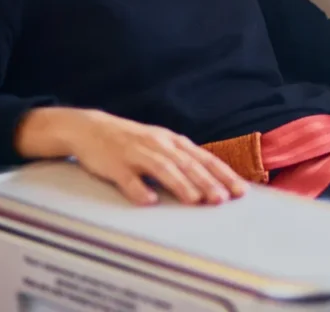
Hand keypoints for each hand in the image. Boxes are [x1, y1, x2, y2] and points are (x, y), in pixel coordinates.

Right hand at [16, 107, 247, 205]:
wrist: (89, 128)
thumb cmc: (132, 142)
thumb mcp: (161, 145)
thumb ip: (183, 161)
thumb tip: (214, 181)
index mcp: (172, 141)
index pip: (203, 158)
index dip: (222, 174)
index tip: (240, 190)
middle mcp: (158, 145)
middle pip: (186, 164)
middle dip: (206, 182)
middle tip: (222, 200)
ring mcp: (135, 153)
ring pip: (161, 169)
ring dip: (180, 184)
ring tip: (195, 200)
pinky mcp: (114, 164)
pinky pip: (127, 178)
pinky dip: (138, 189)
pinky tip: (149, 201)